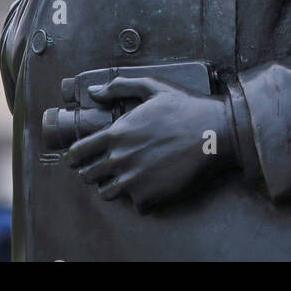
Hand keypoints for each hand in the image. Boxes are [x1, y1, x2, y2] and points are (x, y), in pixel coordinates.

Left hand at [66, 76, 233, 209]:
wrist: (215, 133)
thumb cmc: (186, 108)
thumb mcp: (153, 86)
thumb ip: (120, 86)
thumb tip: (95, 91)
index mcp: (116, 133)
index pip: (78, 153)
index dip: (75, 156)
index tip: (79, 158)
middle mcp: (120, 159)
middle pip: (88, 176)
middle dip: (93, 171)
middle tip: (105, 167)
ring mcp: (133, 180)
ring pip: (107, 193)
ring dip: (113, 186)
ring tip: (126, 178)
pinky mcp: (149, 195)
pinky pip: (135, 204)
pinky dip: (141, 198)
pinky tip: (151, 186)